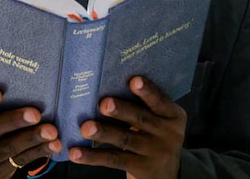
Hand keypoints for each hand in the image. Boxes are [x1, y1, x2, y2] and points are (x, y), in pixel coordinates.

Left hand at [69, 76, 185, 178]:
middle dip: (122, 111)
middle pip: (140, 119)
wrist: (167, 172)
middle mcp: (167, 134)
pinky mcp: (140, 168)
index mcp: (173, 116)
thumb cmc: (156, 135)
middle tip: (104, 104)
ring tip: (86, 128)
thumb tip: (109, 85)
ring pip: (125, 140)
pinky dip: (93, 156)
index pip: (160, 102)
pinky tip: (77, 153)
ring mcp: (154, 152)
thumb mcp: (161, 120)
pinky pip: (114, 160)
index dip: (148, 92)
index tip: (134, 81)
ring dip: (103, 133)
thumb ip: (145, 106)